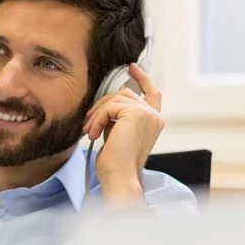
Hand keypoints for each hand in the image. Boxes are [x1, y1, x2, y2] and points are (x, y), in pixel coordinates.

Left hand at [82, 63, 165, 209]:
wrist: (119, 177)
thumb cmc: (116, 163)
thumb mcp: (117, 134)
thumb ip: (117, 117)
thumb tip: (104, 104)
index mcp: (154, 122)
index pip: (153, 93)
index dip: (143, 78)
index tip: (131, 67)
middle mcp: (155, 116)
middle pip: (124, 94)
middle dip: (102, 105)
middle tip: (88, 122)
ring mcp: (148, 114)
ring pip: (115, 98)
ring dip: (97, 114)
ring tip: (89, 131)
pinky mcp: (136, 114)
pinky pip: (110, 106)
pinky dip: (97, 119)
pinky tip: (93, 134)